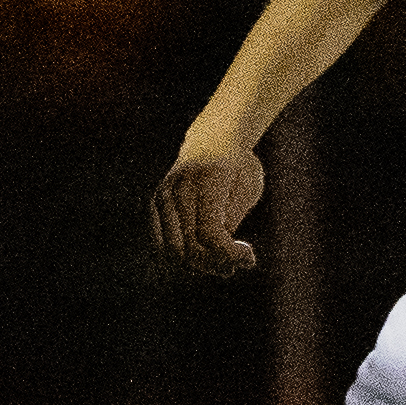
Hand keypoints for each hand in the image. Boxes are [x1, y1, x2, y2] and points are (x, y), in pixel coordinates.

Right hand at [152, 137, 266, 275]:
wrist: (212, 140)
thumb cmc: (238, 167)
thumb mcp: (248, 188)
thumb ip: (231, 220)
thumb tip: (220, 255)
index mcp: (208, 178)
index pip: (210, 233)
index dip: (230, 254)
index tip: (249, 258)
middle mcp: (180, 186)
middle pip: (191, 246)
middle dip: (216, 263)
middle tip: (236, 263)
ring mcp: (163, 196)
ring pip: (174, 250)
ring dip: (199, 265)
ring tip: (221, 262)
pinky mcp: (155, 205)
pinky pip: (162, 245)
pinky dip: (183, 257)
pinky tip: (203, 253)